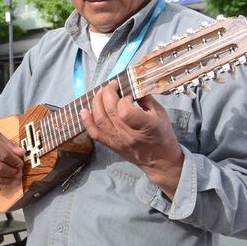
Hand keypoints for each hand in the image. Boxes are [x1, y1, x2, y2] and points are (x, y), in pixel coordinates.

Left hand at [80, 80, 183, 197]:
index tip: (127, 93)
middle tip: (111, 85)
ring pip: (100, 120)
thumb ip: (146, 98)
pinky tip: (84, 110)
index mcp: (146, 126)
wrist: (160, 161)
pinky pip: (94, 133)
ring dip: (96, 103)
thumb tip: (132, 84)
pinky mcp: (111, 145)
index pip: (126, 111)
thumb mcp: (161, 114)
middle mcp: (130, 135)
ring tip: (100, 92)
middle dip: (107, 93)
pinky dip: (87, 121)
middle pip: (110, 112)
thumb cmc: (162, 135)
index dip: (123, 99)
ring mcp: (118, 141)